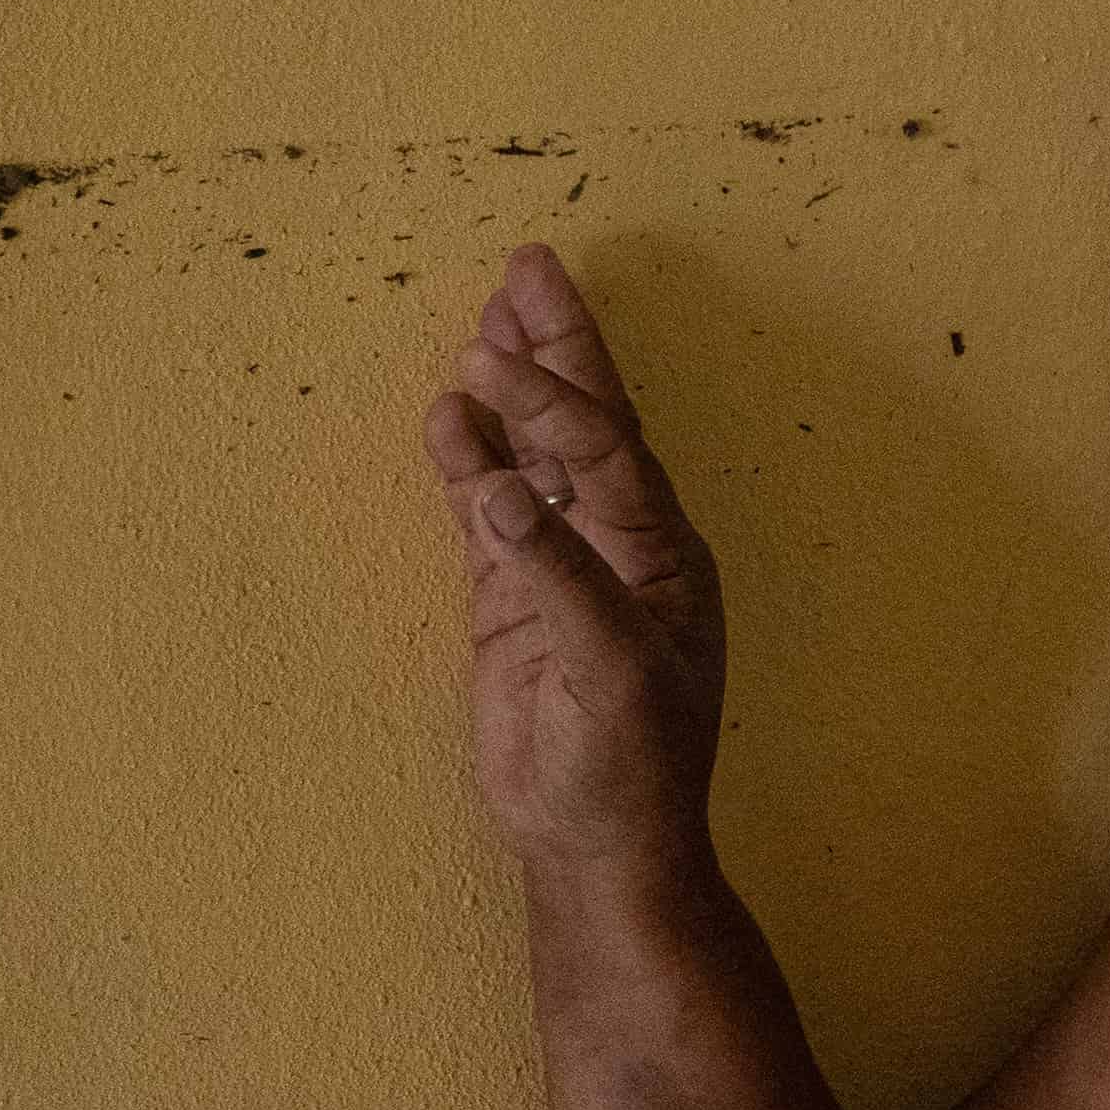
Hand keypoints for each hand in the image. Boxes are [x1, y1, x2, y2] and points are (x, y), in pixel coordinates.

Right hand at [423, 245, 727, 877]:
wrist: (597, 842)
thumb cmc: (631, 768)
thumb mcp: (611, 673)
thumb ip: (557, 578)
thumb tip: (501, 494)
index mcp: (665, 554)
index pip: (609, 451)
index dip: (557, 399)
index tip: (499, 353)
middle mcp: (621, 545)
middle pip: (586, 424)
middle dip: (558, 348)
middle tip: (529, 267)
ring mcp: (563, 565)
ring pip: (535, 455)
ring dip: (512, 389)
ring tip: (486, 316)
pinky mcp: (513, 600)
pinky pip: (487, 511)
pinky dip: (466, 463)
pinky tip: (443, 416)